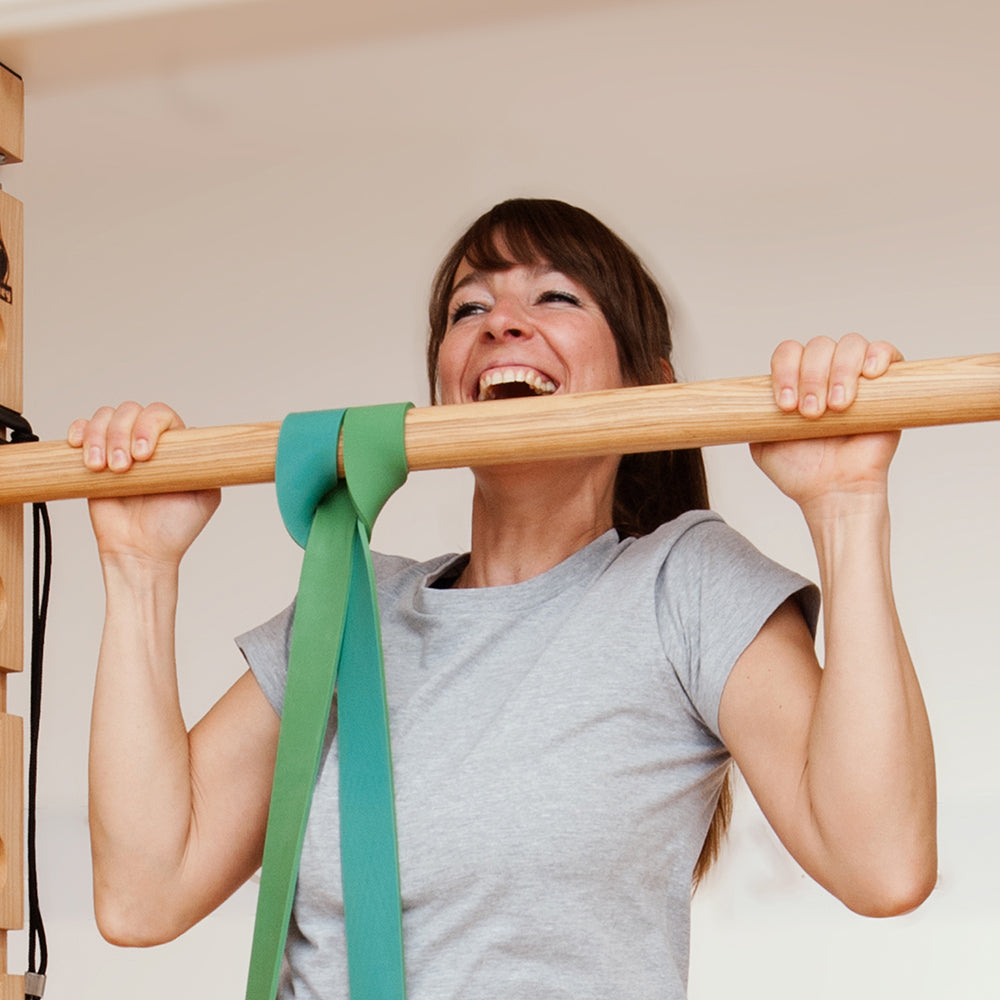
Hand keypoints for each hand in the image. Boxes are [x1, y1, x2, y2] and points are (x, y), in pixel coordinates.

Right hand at [67, 402, 220, 566]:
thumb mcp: (205, 497)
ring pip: (105, 416)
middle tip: (123, 468)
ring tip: (101, 468)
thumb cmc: (173, 528)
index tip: (144, 456)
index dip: (149, 426)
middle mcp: (146, 442)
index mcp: (174, 447)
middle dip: (121, 435)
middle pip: (130, 411)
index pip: (161, 415)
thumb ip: (207, 467)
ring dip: (99, 438)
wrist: (140, 551)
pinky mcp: (94, 458)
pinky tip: (78, 447)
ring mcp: (119, 447)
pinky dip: (79, 431)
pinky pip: (83, 428)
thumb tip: (202, 437)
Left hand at [750, 335, 902, 515]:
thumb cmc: (802, 471)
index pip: (788, 353)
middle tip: (811, 414)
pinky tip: (869, 375)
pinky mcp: (888, 385)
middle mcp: (826, 374)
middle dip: (811, 377)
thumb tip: (742, 398)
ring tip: (836, 408)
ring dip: (839, 372)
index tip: (785, 406)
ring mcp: (857, 378)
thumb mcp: (762, 444)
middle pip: (817, 346)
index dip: (785, 371)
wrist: (834, 491)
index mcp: (797, 383)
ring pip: (849, 345)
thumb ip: (753, 417)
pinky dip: (877, 355)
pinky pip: (886, 351)